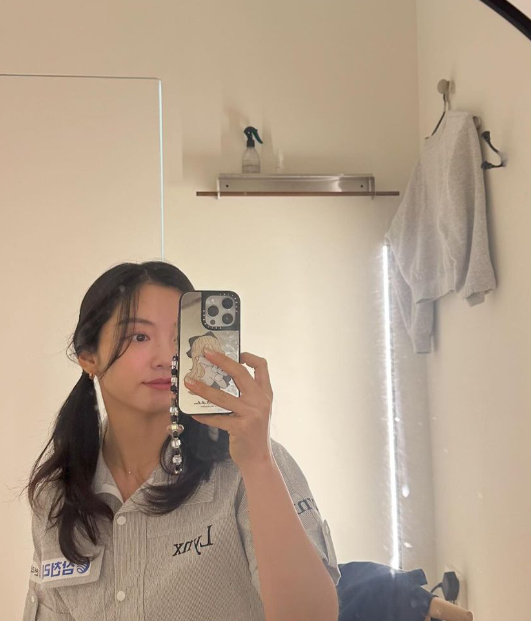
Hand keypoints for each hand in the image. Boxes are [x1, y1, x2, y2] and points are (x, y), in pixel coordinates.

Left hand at [183, 349, 273, 469]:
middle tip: (206, 354)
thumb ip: (248, 395)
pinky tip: (193, 413)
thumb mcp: (258, 410)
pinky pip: (216, 418)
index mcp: (265, 393)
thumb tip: (222, 379)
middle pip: (240, 373)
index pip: (262, 367)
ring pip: (222, 396)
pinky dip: (203, 415)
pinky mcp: (240, 427)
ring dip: (203, 389)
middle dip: (222, 360)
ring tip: (189, 383)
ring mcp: (251, 414)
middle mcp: (260, 401)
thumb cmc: (254, 432)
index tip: (235, 352)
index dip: (249, 356)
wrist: (259, 458)